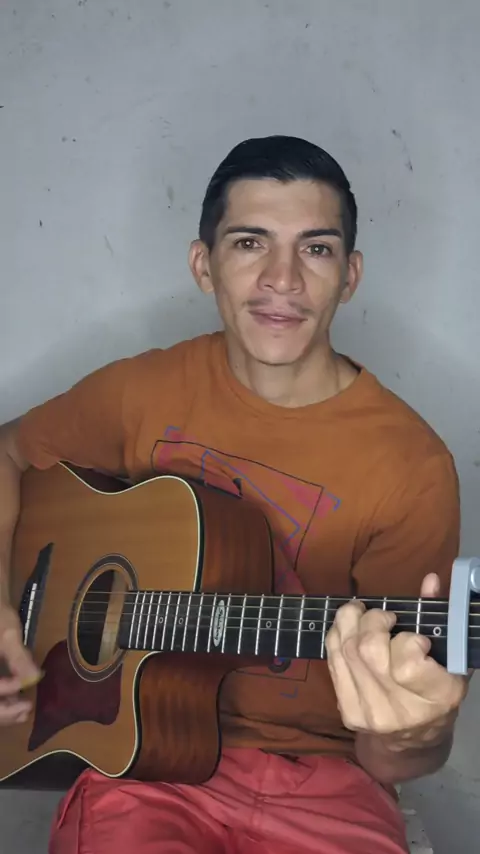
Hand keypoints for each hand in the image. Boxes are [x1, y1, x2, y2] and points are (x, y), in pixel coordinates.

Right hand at [0, 603, 40, 724]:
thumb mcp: (8, 634)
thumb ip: (18, 657)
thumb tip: (35, 677)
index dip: (5, 689)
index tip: (23, 682)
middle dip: (4, 711)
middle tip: (26, 708)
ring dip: (4, 711)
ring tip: (25, 710)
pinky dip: (4, 704)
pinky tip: (19, 704)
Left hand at [325, 573, 467, 746]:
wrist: (411, 742)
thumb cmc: (436, 694)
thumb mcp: (450, 660)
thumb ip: (441, 619)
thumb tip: (430, 580)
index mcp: (435, 698)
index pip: (408, 661)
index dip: (408, 639)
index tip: (417, 637)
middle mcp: (398, 710)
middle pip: (369, 650)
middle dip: (373, 621)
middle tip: (385, 617)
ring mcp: (368, 712)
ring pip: (346, 650)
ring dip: (351, 620)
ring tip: (362, 613)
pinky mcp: (346, 710)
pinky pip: (333, 660)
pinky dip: (337, 636)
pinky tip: (349, 628)